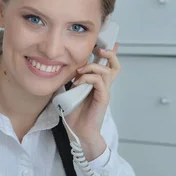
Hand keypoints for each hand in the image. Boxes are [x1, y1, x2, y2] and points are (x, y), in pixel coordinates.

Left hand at [65, 43, 120, 160]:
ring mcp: (104, 92)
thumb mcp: (69, 92)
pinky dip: (88, 78)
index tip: (103, 42)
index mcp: (97, 84)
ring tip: (79, 71)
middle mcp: (103, 86)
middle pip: (114, 65)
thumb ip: (70, 80)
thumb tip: (61, 68)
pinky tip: (78, 83)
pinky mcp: (103, 98)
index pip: (107, 65)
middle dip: (109, 53)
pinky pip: (99, 82)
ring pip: (106, 71)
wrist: (80, 132)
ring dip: (91, 67)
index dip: (109, 53)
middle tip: (99, 49)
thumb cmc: (75, 115)